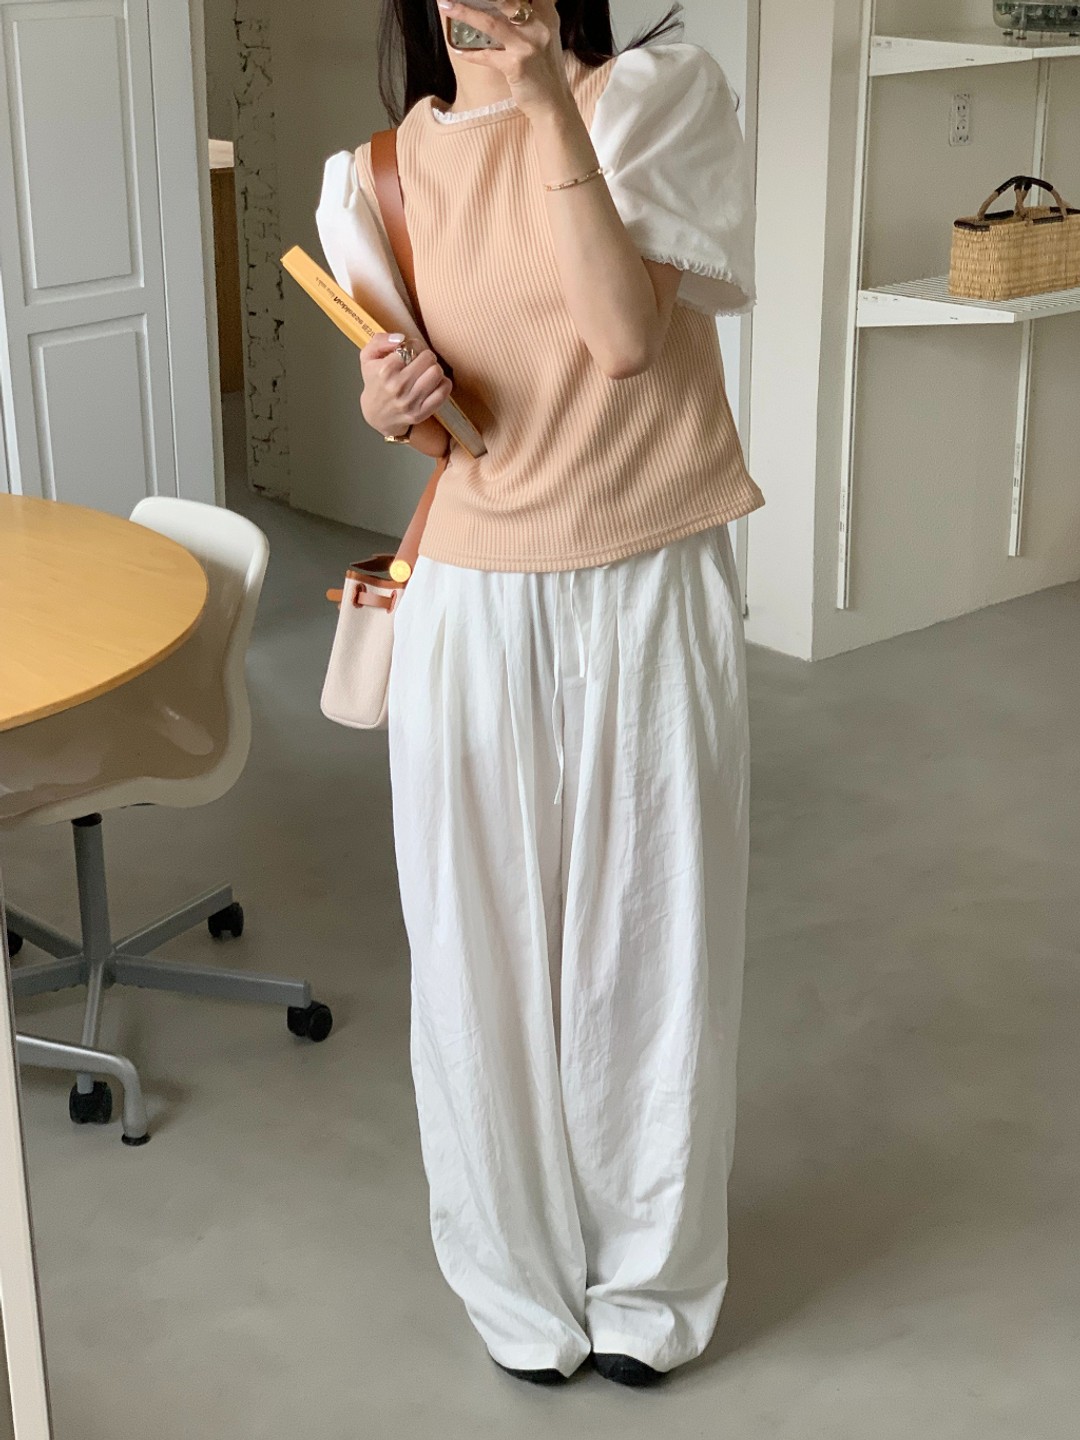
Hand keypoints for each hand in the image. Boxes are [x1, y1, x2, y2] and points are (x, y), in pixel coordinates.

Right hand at [359, 334, 452, 437]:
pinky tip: (435, 384)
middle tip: (421, 362)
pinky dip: (443, 384)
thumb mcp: (368, 357)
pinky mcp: (420, 413)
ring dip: (435, 370)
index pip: (412, 347)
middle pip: (428, 359)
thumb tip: (401, 338)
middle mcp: (398, 386)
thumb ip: (380, 340)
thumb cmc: (375, 382)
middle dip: (426, 357)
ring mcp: (410, 401)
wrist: (376, 415)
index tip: (410, 352)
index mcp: (385, 370)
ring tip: (427, 372)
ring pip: (437, 373)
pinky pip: (442, 392)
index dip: (414, 346)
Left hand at [438, 0, 575, 122]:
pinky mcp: (516, 65)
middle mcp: (538, 24)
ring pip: (490, 22)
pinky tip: (457, 50)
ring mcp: (527, 45)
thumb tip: (503, 5)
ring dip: (464, 12)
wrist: (554, 105)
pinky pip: (486, 55)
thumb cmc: (545, 70)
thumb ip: (531, 17)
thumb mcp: (544, 36)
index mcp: (546, 13)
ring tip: (445, 5)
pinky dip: (470, 53)